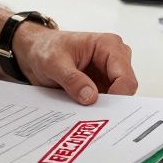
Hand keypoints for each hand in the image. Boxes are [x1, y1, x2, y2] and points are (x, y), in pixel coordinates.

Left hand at [12, 25, 137, 103]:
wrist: (36, 51)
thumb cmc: (46, 48)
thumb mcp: (54, 63)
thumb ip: (72, 79)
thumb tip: (90, 97)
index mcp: (108, 45)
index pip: (126, 78)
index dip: (117, 97)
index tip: (100, 110)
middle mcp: (115, 58)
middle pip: (125, 89)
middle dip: (111, 105)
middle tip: (92, 117)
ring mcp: (110, 73)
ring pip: (118, 99)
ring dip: (103, 108)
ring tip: (84, 114)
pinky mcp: (103, 85)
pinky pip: (107, 102)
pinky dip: (97, 109)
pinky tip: (84, 113)